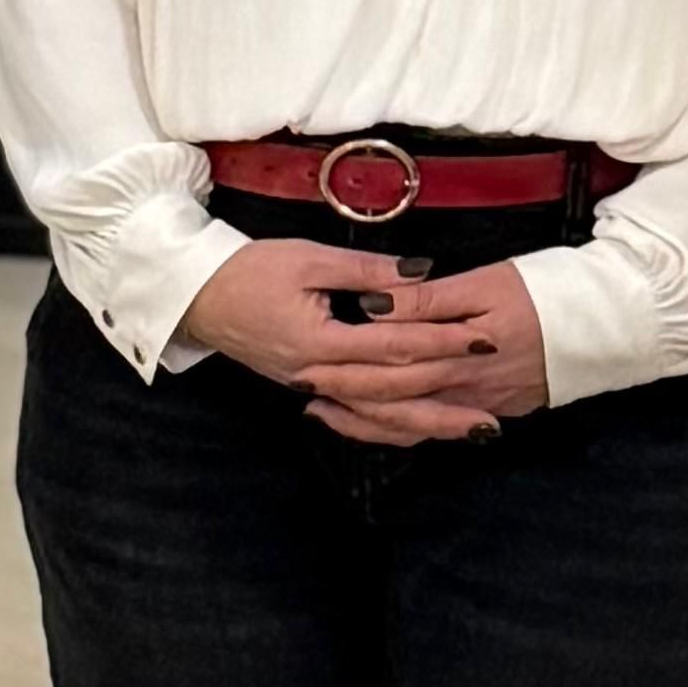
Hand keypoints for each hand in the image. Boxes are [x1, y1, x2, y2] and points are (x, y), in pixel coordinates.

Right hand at [174, 239, 553, 446]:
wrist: (194, 296)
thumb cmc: (247, 270)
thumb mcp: (306, 258)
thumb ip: (366, 270)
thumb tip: (422, 274)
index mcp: (318, 341)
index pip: (393, 347)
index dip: (441, 342)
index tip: (482, 337)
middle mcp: (317, 374)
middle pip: (392, 395)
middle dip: (446, 396)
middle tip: (493, 396)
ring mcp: (311, 386)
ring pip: (378, 414)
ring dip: (429, 422)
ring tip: (474, 428)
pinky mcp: (308, 385)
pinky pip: (359, 413)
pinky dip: (393, 422)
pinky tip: (422, 427)